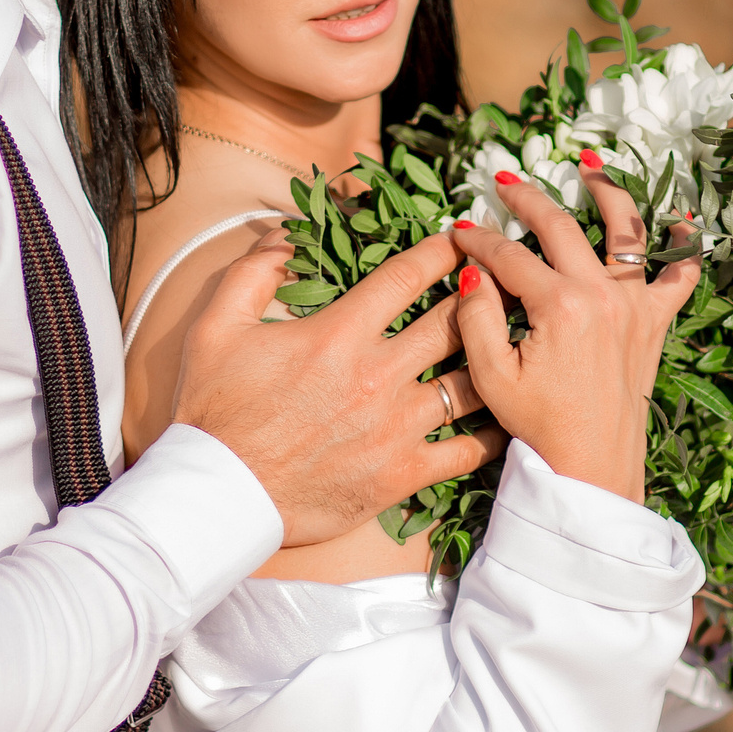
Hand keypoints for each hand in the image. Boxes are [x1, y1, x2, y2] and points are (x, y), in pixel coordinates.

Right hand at [172, 229, 504, 545]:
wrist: (220, 493)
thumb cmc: (214, 410)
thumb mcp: (217, 326)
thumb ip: (254, 272)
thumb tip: (285, 237)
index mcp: (339, 334)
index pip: (405, 277)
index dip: (439, 251)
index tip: (460, 238)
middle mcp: (378, 375)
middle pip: (451, 322)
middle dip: (482, 295)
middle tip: (504, 279)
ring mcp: (396, 427)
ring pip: (471, 381)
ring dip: (495, 357)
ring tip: (517, 340)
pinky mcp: (403, 473)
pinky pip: (467, 450)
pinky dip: (492, 432)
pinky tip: (508, 415)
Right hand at [449, 152, 699, 501]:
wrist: (592, 467)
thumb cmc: (539, 427)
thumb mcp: (491, 376)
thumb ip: (475, 317)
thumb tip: (472, 271)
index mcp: (559, 307)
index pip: (509, 255)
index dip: (478, 240)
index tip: (458, 231)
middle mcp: (603, 296)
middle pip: (560, 227)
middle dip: (527, 199)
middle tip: (504, 182)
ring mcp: (635, 306)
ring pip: (627, 232)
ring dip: (609, 192)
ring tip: (591, 167)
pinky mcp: (655, 324)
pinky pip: (682, 277)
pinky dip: (685, 247)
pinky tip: (682, 221)